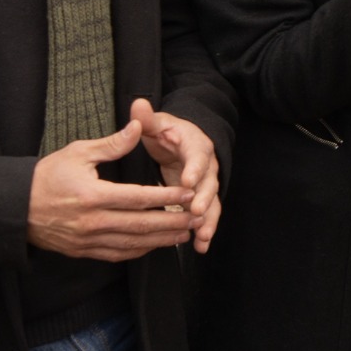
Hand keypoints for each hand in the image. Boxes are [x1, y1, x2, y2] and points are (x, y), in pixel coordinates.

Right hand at [27, 119, 196, 261]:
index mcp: (93, 195)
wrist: (14, 206)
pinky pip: (118, 254)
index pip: (140, 198)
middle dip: (174, 222)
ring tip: (187, 233)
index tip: (190, 193)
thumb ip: (113, 144)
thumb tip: (138, 126)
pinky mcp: (83, 251)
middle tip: (199, 217)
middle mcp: (92, 222)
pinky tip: (157, 244)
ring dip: (163, 240)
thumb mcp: (78, 152)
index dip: (168, 197)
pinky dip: (141, 250)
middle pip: (142, 225)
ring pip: (133, 244)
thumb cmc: (47, 175)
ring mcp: (87, 240)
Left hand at [129, 97, 221, 252]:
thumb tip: (138, 104)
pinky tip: (200, 247)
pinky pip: (206, 215)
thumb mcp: (157, 123)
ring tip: (202, 238)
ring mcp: (205, 184)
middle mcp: (206, 165)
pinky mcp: (200, 198)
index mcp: (196, 145)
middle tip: (194, 213)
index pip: (198, 155)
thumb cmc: (166, 132)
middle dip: (204, 200)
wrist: (182, 141)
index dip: (195, 169)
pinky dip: (204, 230)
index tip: (188, 182)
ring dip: (208, 221)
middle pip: (210, 183)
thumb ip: (148, 118)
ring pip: (212, 203)